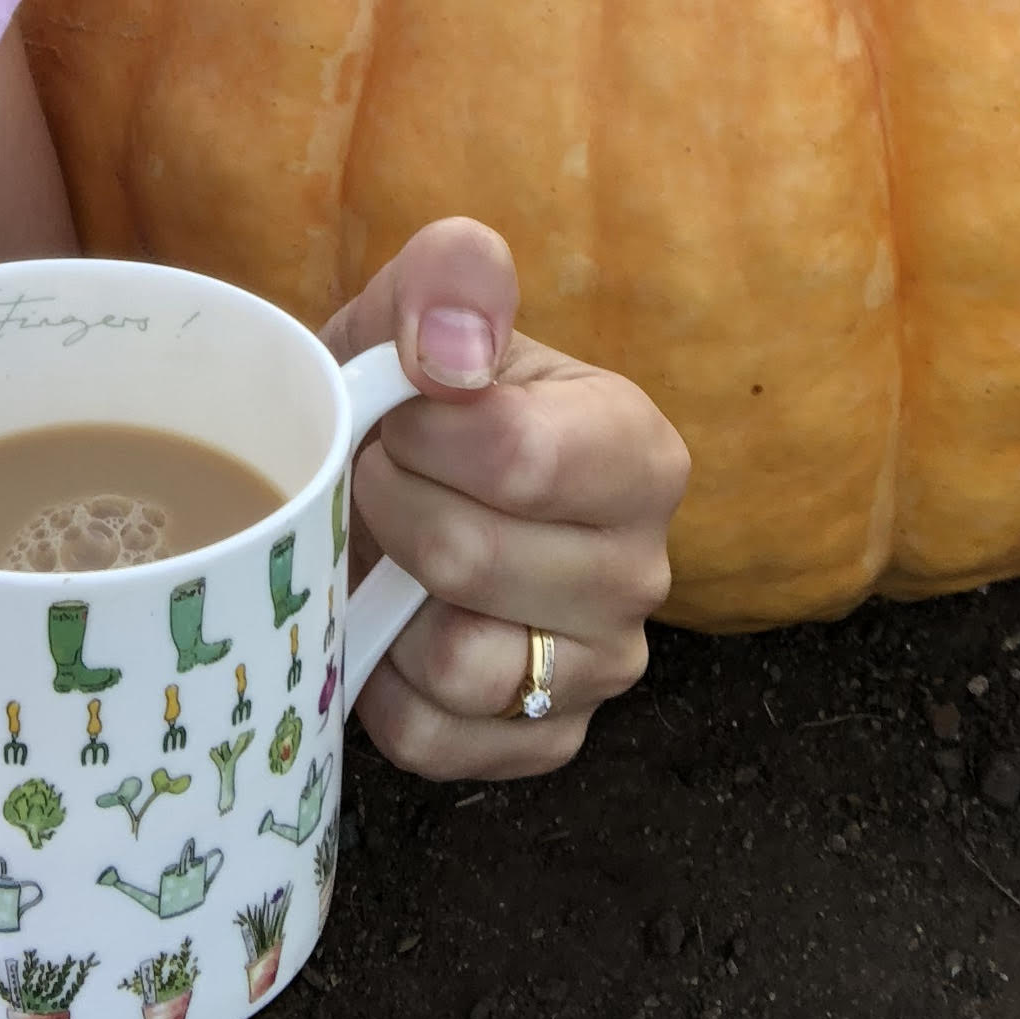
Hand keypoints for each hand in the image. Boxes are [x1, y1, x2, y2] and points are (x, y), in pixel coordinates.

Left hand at [323, 217, 687, 780]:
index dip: (419, 434)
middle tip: (376, 476)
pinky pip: (433, 737)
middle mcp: (642, 569)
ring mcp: (602, 668)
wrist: (385, 478)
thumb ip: (451, 276)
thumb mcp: (422, 304)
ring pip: (458, 663)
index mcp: (638, 451)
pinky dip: (381, 684)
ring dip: (385, 599)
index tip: (398, 412)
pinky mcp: (546, 742)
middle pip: (470, 560)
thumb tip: (454, 354)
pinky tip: (389, 624)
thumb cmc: (416, 395)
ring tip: (387, 547)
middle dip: (388, 507)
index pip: (518, 458)